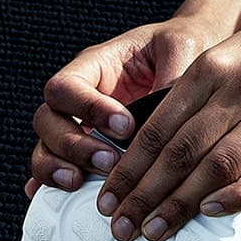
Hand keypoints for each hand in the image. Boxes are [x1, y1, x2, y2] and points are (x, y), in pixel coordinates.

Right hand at [26, 16, 225, 198]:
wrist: (193, 51)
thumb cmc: (182, 44)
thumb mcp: (181, 47)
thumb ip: (172, 74)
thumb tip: (169, 112)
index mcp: (95, 65)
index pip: (66, 86)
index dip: (87, 108)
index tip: (125, 125)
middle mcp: (80, 94)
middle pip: (47, 120)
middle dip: (73, 145)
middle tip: (109, 161)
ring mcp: (80, 122)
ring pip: (47, 146)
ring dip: (59, 168)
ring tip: (84, 183)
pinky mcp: (88, 146)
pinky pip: (59, 165)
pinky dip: (54, 183)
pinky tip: (60, 196)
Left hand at [94, 0, 240, 240]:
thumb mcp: (234, 51)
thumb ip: (204, 94)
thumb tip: (167, 151)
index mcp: (215, 65)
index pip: (159, 127)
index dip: (130, 168)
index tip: (110, 195)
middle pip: (182, 150)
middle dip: (145, 194)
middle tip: (122, 223)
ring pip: (218, 164)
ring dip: (181, 202)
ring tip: (156, 228)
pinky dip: (236, 195)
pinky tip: (211, 210)